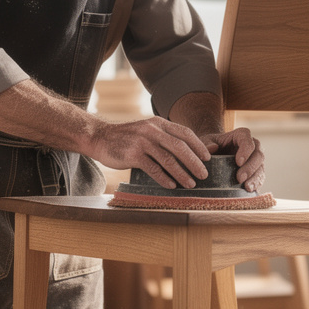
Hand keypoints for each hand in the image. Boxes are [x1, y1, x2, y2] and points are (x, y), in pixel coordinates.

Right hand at [88, 117, 209, 188]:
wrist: (100, 138)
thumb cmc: (127, 138)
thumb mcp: (147, 131)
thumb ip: (166, 137)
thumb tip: (189, 150)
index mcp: (159, 123)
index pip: (185, 132)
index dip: (198, 146)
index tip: (208, 158)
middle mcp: (152, 130)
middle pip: (180, 147)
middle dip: (194, 162)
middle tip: (203, 174)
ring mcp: (142, 141)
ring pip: (168, 159)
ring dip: (182, 173)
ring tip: (191, 183)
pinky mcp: (133, 154)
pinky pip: (153, 168)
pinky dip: (164, 178)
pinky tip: (171, 185)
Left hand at [201, 127, 265, 191]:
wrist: (214, 154)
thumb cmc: (210, 145)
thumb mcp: (206, 142)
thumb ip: (207, 144)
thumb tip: (212, 148)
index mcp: (241, 135)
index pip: (248, 140)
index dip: (246, 151)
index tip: (238, 162)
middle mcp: (252, 146)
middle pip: (258, 154)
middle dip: (250, 167)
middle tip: (239, 178)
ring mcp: (255, 159)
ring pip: (261, 167)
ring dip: (255, 178)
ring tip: (246, 187)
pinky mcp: (256, 171)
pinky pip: (260, 177)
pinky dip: (256, 184)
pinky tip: (250, 190)